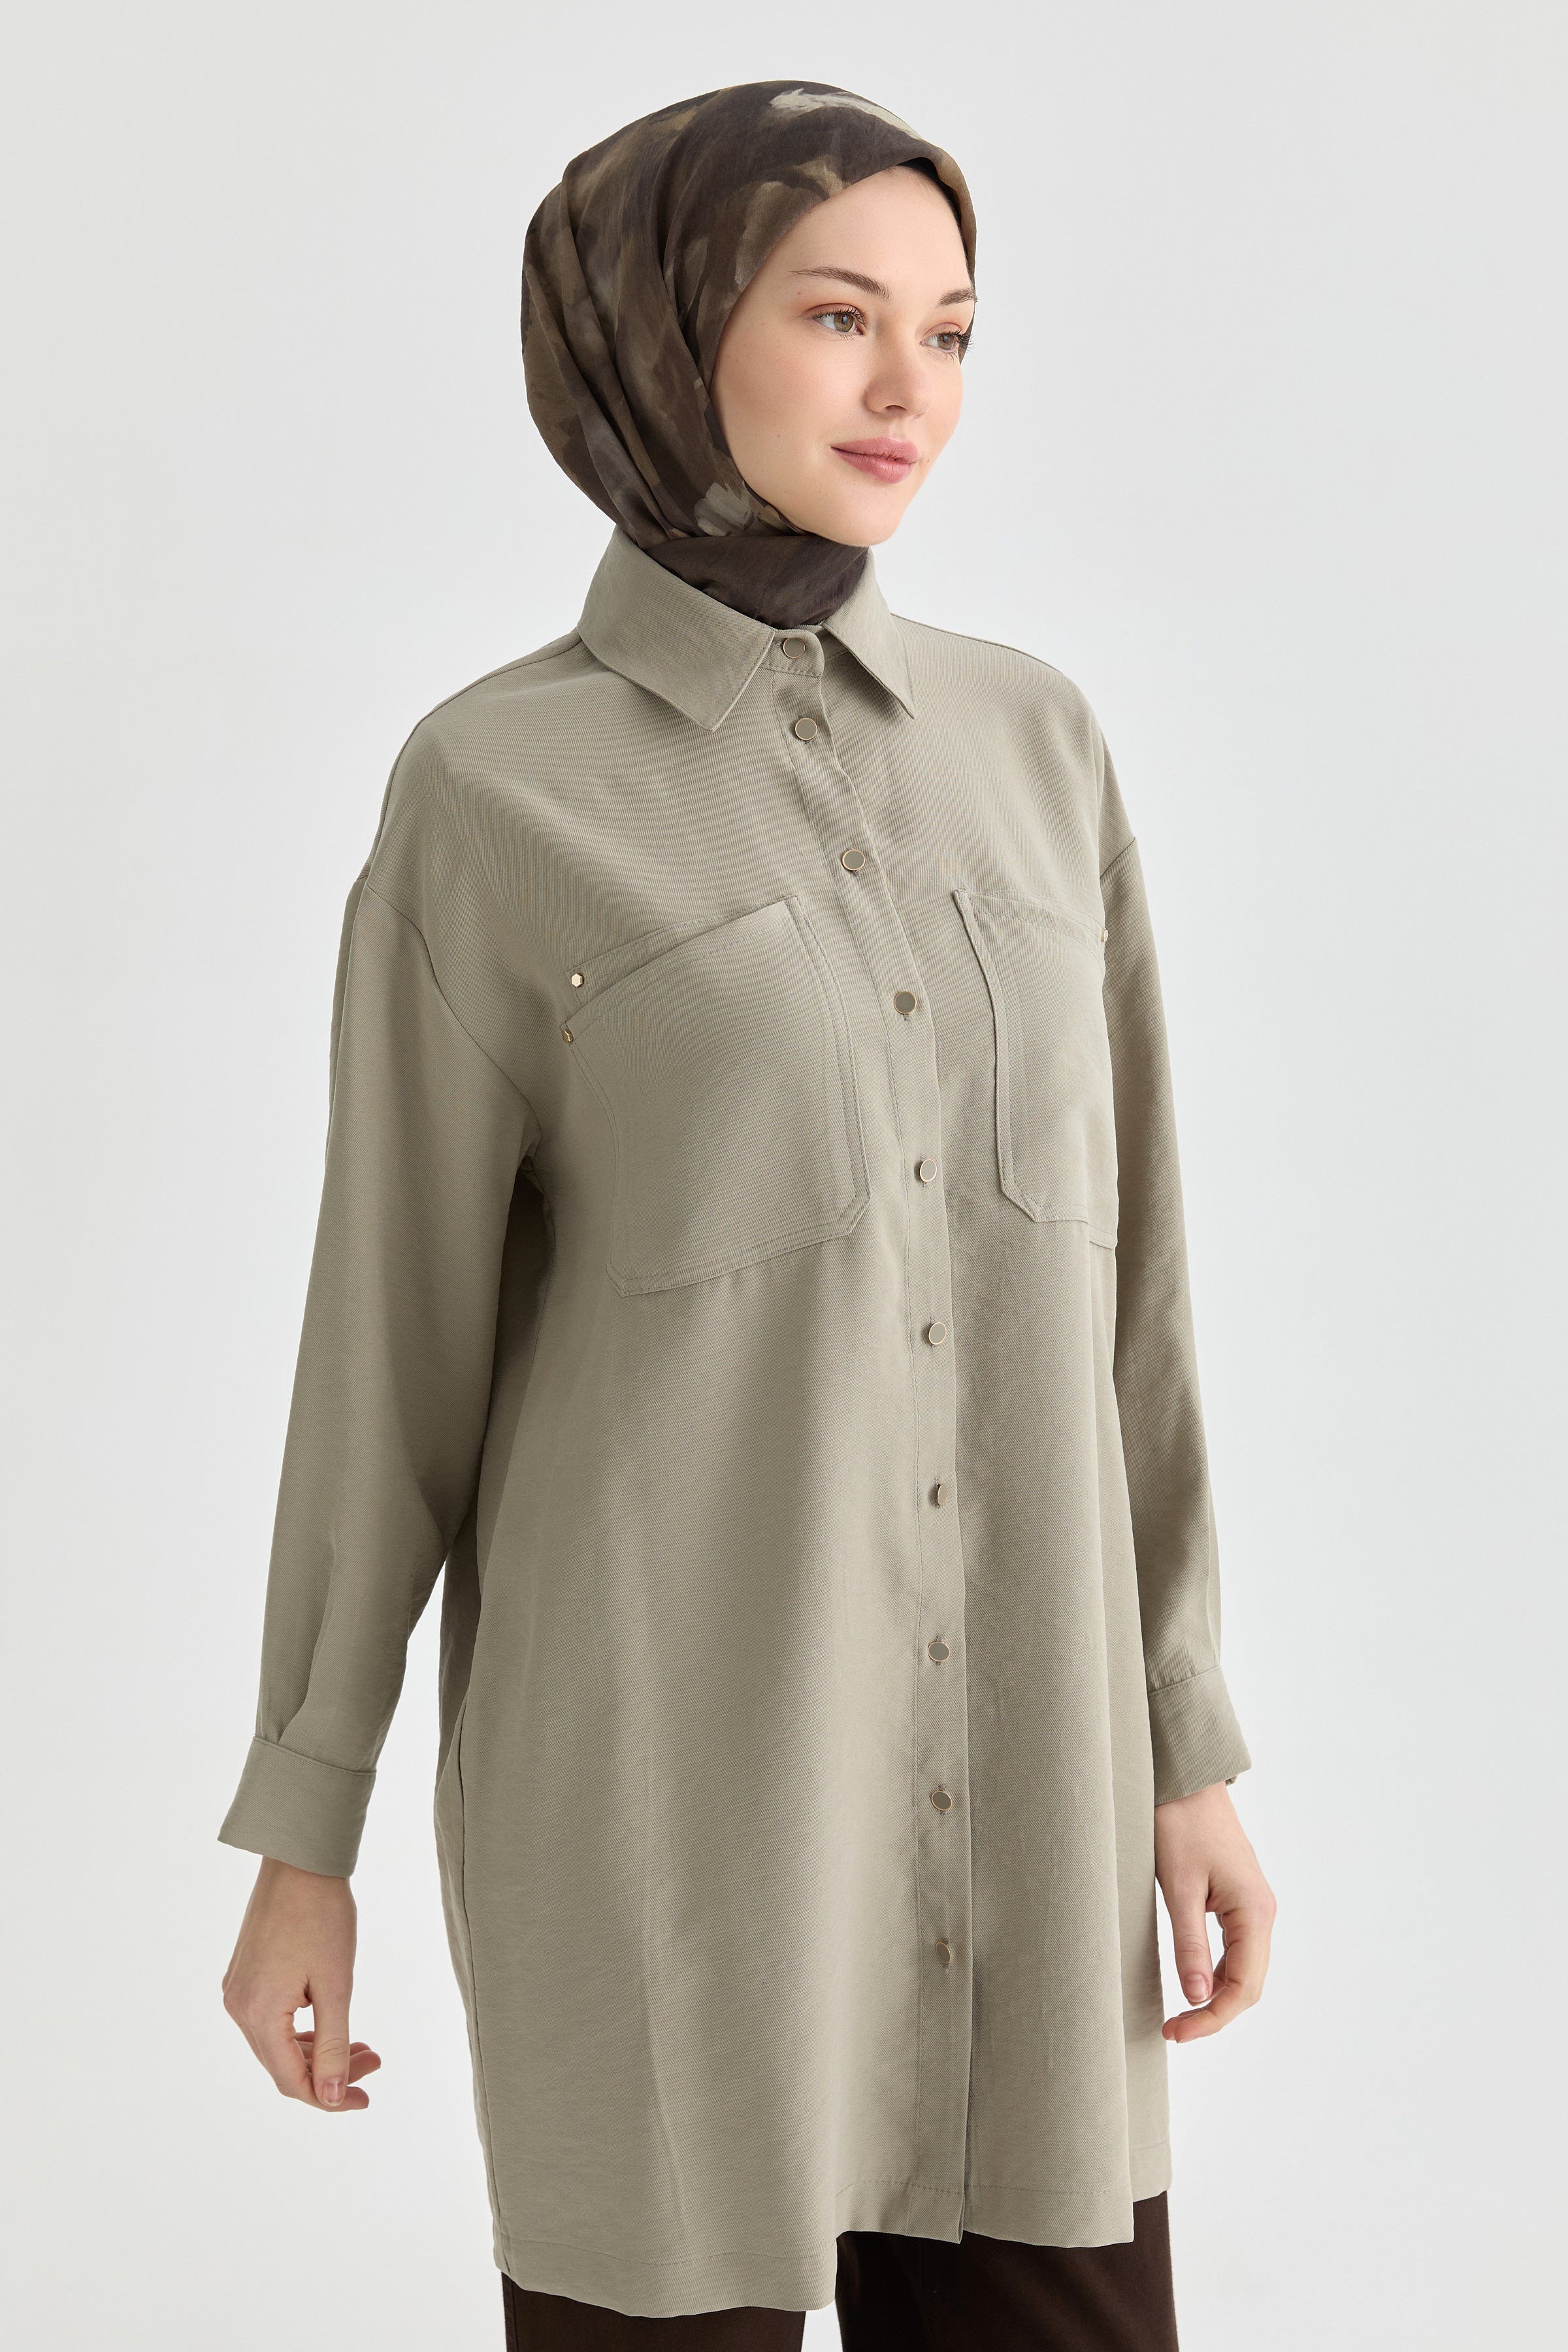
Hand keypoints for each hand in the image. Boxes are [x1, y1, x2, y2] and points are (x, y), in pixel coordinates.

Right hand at [222, 1856, 381, 2109]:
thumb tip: (333, 2098)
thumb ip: (332, 2046)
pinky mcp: (245, 1975)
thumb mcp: (336, 1985)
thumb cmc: (322, 1915)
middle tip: (374, 2063)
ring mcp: (238, 1991)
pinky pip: (271, 2020)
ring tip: (363, 2046)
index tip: (367, 2099)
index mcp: (257, 2013)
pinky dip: (302, 2030)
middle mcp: (238, 2007)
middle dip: (330, 2072)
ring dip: (317, 2051)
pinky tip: (332, 2026)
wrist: (299, 1861)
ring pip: (277, 2044)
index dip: (330, 2098)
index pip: (291, 2080)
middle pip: (283, 2064)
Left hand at [1154, 1780, 1275, 2043]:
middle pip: (1247, 1985)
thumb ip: (1190, 1945)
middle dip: (1214, 2014)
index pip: (1243, 1987)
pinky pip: (1235, 1949)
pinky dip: (1216, 1973)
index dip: (1212, 2019)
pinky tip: (1191, 1981)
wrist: (1185, 1780)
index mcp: (1254, 1911)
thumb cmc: (1180, 1825)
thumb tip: (1197, 1999)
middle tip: (1172, 2030)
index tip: (1176, 2033)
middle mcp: (1262, 1912)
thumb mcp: (1178, 1888)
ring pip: (1243, 1969)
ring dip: (1215, 1997)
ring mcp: (1252, 1906)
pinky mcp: (1238, 1899)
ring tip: (1178, 2015)